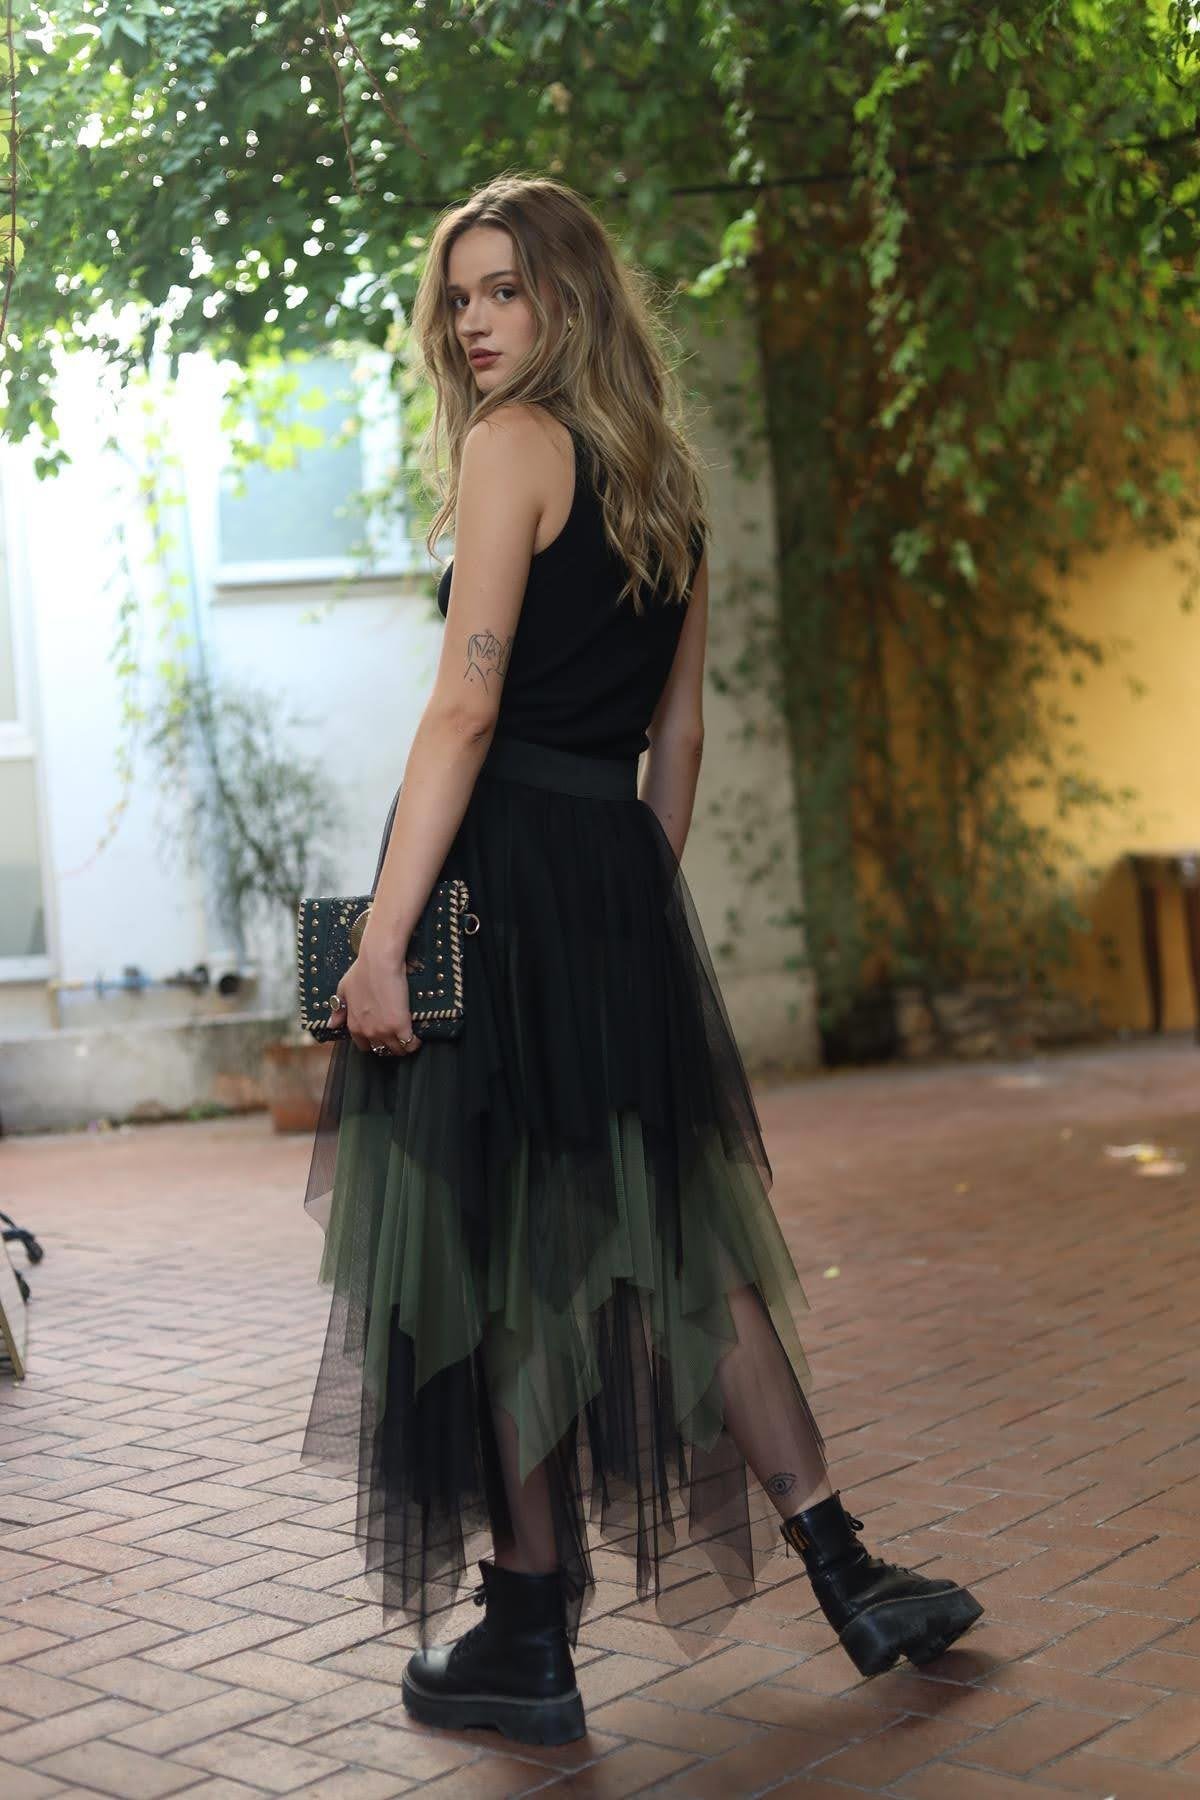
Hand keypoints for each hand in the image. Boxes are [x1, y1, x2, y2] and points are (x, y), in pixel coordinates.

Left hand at [333, 925, 422, 1056]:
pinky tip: (417, 1038)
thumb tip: (331, 1024)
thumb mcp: (343, 990)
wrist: (379, 963)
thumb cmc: (362, 971)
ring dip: (403, 1046)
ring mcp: (384, 1031)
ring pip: (397, 1050)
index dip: (373, 1042)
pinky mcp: (400, 1026)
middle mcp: (368, 1032)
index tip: (381, 1035)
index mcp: (354, 1025)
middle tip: (397, 1036)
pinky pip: (410, 1044)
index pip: (363, 1046)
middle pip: (381, 1050)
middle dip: (389, 1045)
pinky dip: (414, 1043)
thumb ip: (338, 1010)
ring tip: (409, 1038)